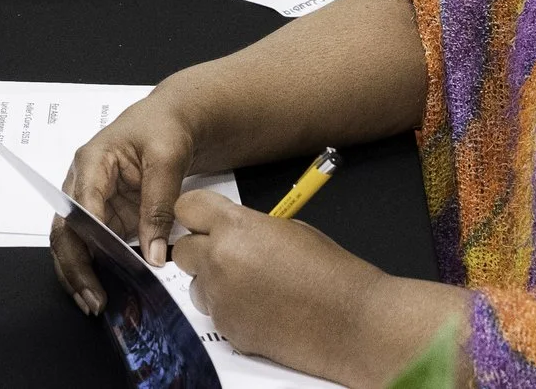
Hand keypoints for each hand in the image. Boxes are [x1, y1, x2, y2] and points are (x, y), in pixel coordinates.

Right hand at [52, 88, 198, 313]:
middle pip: (65, 229)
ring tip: (95, 302)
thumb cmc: (165, 128)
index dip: (88, 240)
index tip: (102, 269)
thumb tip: (153, 255)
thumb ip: (159, 206)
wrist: (171, 121)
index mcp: (91, 162)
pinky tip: (103, 291)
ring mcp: (90, 200)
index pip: (80, 207)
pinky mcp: (104, 214)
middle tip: (94, 299)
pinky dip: (94, 269)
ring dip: (79, 273)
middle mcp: (81, 182)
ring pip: (72, 241)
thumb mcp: (168, 159)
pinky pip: (92, 245)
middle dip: (75, 267)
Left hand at [168, 193, 467, 388]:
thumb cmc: (331, 272)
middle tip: (227, 256)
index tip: (202, 221)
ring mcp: (221, 297)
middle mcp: (220, 260)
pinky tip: (261, 310)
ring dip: (213, 284)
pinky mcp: (228, 329)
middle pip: (182, 250)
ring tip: (252, 288)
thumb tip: (230, 231)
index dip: (195, 214)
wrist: (353, 322)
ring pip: (196, 286)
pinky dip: (230, 311)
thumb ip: (249, 228)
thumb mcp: (288, 230)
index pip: (187, 207)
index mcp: (236, 226)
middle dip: (200, 251)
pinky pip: (215, 314)